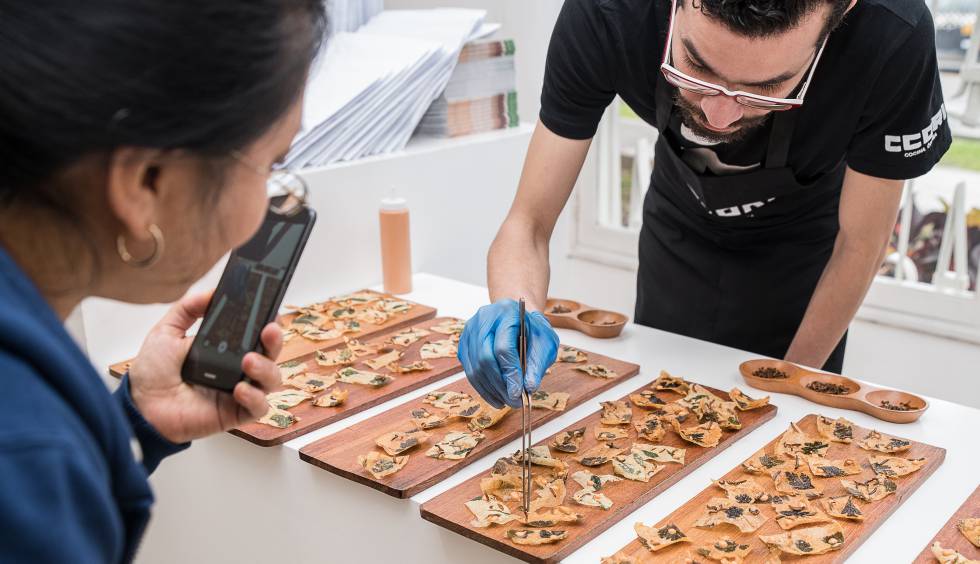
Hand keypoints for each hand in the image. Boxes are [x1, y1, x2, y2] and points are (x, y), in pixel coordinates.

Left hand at [127, 291, 281, 443]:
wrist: (140, 406)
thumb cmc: (153, 372)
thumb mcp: (167, 331)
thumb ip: (188, 308)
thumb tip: (212, 291)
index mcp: (227, 348)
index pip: (256, 333)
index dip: (267, 321)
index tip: (269, 309)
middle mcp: (238, 368)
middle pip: (271, 353)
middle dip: (275, 340)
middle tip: (268, 329)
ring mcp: (239, 391)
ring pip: (272, 379)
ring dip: (267, 368)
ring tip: (248, 361)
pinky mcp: (235, 413)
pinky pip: (259, 407)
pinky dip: (255, 397)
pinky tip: (239, 389)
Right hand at [458, 299, 558, 408]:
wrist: (517, 317)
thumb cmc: (532, 330)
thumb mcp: (545, 343)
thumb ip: (537, 364)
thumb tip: (529, 388)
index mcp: (507, 313)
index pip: (503, 348)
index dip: (510, 373)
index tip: (518, 394)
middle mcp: (484, 319)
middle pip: (485, 358)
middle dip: (500, 386)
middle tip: (514, 402)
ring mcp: (470, 331)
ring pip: (474, 368)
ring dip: (490, 390)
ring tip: (506, 401)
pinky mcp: (464, 343)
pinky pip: (469, 371)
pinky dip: (482, 387)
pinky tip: (495, 395)